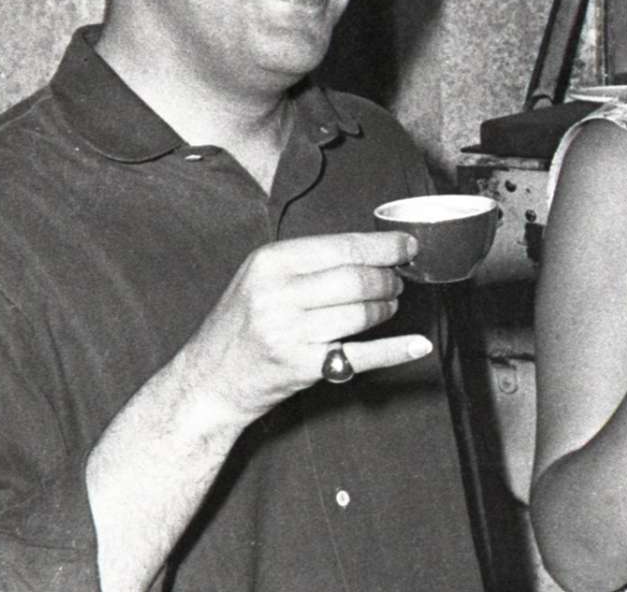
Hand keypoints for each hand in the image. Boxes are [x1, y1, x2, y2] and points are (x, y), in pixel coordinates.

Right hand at [179, 232, 426, 425]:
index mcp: (271, 263)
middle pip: (357, 279)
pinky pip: (361, 355)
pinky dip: (395, 350)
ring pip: (362, 314)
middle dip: (388, 279)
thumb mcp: (261, 278)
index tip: (408, 246)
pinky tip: (418, 345)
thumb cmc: (241, 324)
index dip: (385, 247)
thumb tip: (372, 249)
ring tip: (388, 306)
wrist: (208, 380)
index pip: (344, 247)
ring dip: (386, 309)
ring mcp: (290, 333)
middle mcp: (278, 295)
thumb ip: (308, 262)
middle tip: (398, 282)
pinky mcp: (302, 367)